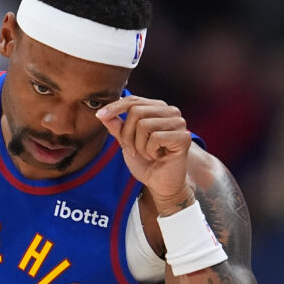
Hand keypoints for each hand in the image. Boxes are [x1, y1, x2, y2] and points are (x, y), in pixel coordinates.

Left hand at [96, 96, 193, 213]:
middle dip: (127, 135)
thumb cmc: (145, 162)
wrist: (159, 183)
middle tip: (132, 151)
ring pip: (144, 125)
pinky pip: (156, 138)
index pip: (133, 100)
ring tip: (146, 154)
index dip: (115, 107)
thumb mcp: (125, 142)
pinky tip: (156, 157)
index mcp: (156, 108)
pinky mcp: (184, 137)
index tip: (99, 115)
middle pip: (136, 111)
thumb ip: (116, 127)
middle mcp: (170, 111)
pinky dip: (150, 151)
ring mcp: (179, 123)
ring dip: (138, 145)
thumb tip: (102, 113)